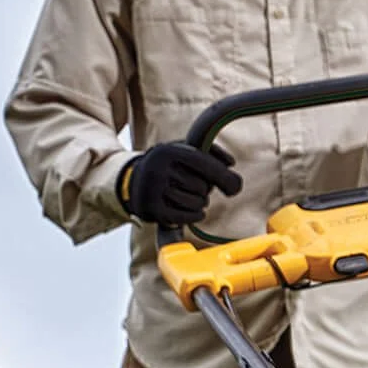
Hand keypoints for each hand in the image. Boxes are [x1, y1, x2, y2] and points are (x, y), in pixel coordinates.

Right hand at [119, 141, 241, 225]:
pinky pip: (188, 217)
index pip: (204, 163)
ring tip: (189, 197)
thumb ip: (211, 151)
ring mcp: (153, 191)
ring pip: (197, 203)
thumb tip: (231, 163)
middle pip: (202, 186)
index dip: (223, 175)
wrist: (133, 182)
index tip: (235, 186)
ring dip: (200, 203)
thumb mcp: (184, 149)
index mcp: (168, 151)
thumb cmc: (169, 165)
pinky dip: (196, 215)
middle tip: (194, 187)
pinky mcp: (152, 210)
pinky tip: (195, 211)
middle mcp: (158, 169)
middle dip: (205, 190)